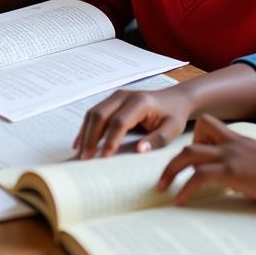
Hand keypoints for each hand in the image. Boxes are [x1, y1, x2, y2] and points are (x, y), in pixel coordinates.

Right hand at [74, 86, 192, 158]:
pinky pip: (94, 113)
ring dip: (85, 133)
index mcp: (139, 102)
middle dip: (90, 137)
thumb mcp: (172, 130)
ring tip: (80, 154)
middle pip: (100, 115)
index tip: (104, 158)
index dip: (110, 140)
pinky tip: (80, 142)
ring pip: (93, 113)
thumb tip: (139, 150)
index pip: (119, 122)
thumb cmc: (174, 115)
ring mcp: (115, 96)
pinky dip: (86, 128)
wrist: (175, 99)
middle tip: (85, 158)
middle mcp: (123, 96)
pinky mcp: (111, 100)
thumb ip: (157, 140)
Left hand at [158, 114, 255, 205]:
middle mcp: (228, 144)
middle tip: (162, 178)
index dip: (195, 140)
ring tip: (162, 188)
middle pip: (190, 142)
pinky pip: (199, 176)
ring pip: (188, 155)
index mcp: (236, 139)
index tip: (188, 159)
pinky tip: (180, 200)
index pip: (207, 127)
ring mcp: (228, 156)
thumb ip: (248, 166)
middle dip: (172, 160)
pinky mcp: (231, 172)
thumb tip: (244, 181)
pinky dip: (185, 188)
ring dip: (171, 171)